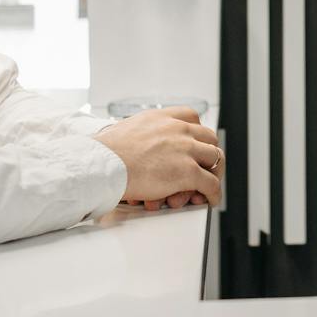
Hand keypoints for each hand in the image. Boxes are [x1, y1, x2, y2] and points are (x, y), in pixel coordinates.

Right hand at [93, 107, 223, 210]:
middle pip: (208, 137)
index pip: (190, 117)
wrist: (101, 165)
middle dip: (208, 154)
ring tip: (207, 186)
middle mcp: (177, 129)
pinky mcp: (188, 171)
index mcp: (160, 118)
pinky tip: (209, 199)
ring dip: (213, 173)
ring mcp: (185, 149)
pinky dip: (213, 193)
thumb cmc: (104, 154)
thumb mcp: (122, 131)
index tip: (195, 142)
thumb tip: (130, 145)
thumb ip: (136, 135)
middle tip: (205, 167)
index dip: (196, 133)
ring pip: (215, 158)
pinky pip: (211, 183)